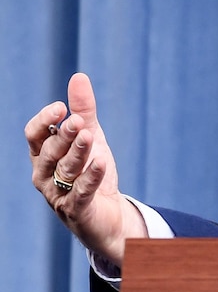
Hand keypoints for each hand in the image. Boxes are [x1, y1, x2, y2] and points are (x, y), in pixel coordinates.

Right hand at [27, 73, 145, 265]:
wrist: (110, 215)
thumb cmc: (93, 172)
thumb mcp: (91, 138)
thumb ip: (84, 110)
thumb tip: (79, 76)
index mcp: (43, 156)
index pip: (34, 136)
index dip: (44, 121)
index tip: (61, 107)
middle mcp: (44, 174)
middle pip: (50, 152)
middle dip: (64, 136)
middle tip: (79, 121)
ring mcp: (58, 194)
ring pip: (65, 170)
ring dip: (78, 152)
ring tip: (90, 136)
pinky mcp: (77, 209)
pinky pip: (82, 191)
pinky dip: (92, 176)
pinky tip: (102, 161)